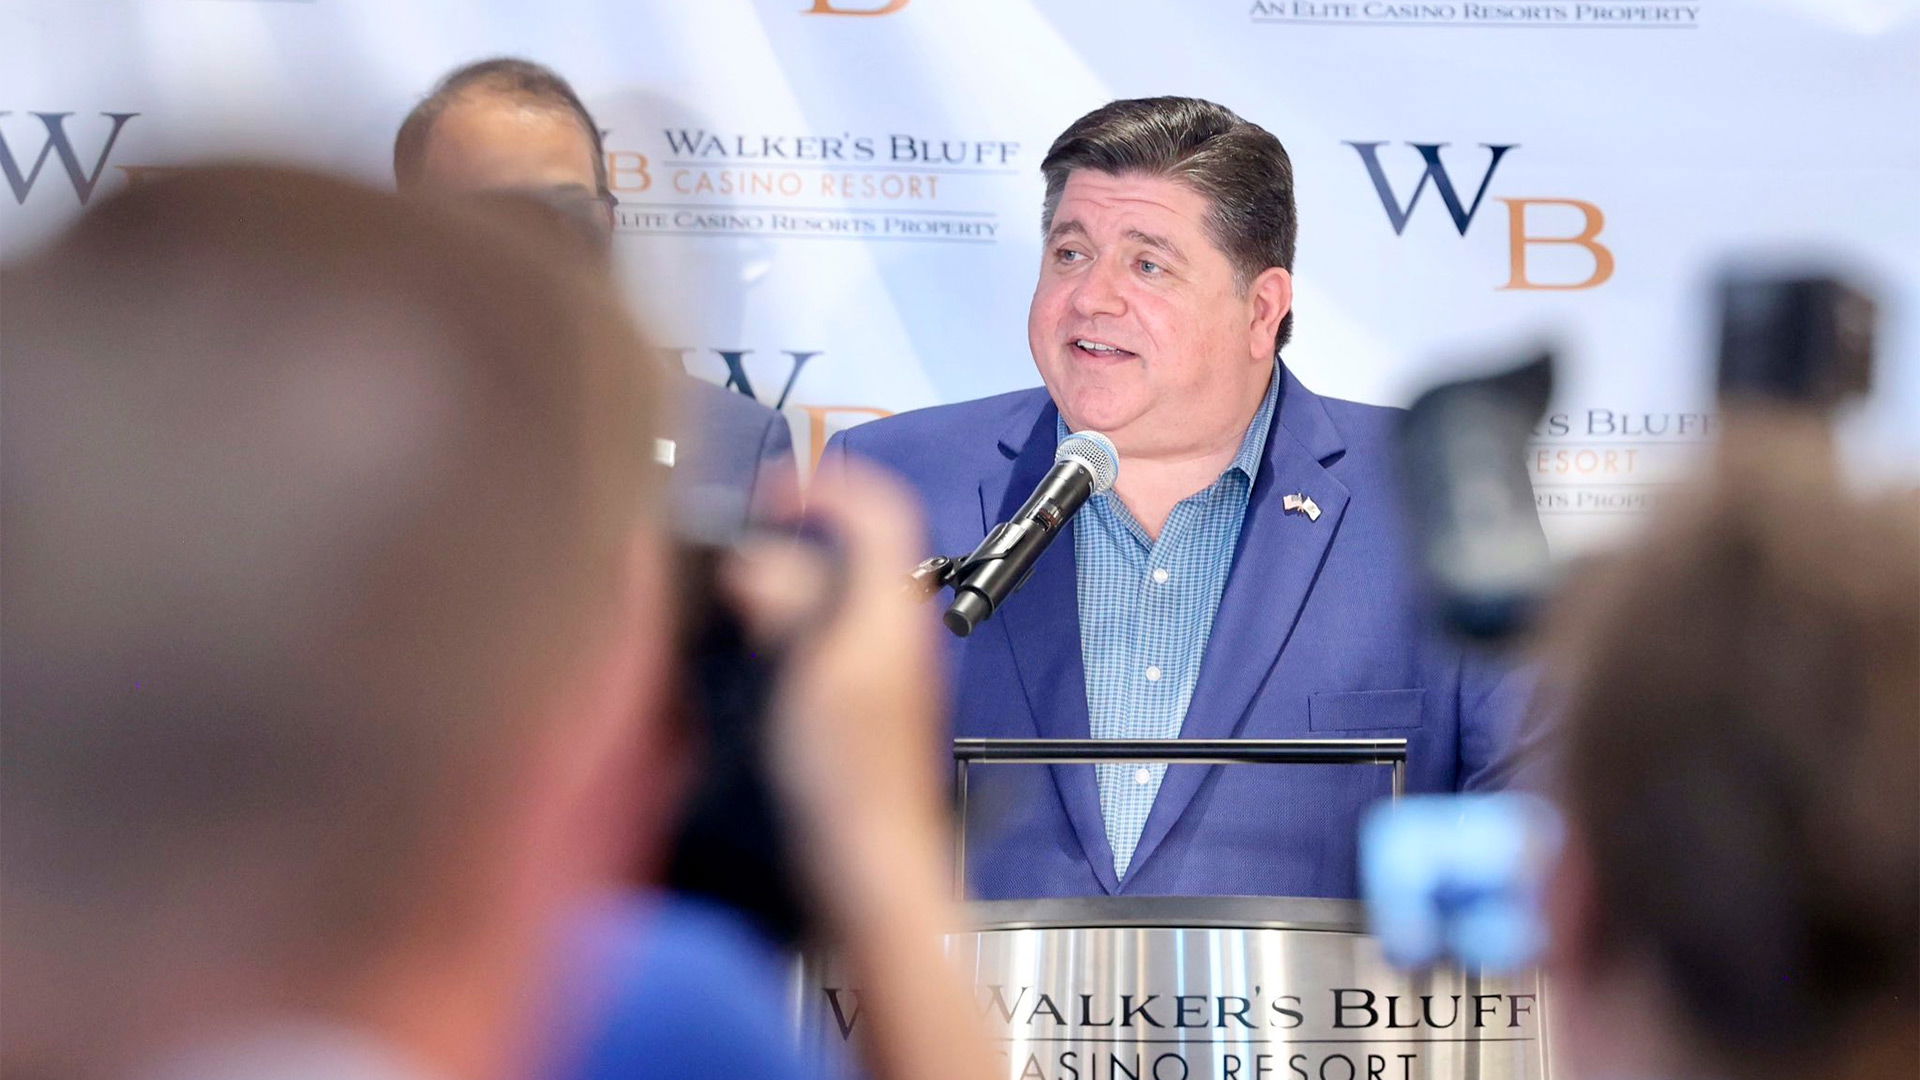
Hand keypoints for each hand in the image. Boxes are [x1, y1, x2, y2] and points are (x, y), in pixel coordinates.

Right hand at [723, 463, 948, 899]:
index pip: (880, 508)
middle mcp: (894, 628)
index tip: (770, 496)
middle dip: (795, 535)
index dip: (827, 485)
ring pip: (837, 594)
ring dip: (788, 583)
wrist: (869, 861)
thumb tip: (758, 560)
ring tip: (738, 600)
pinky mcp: (863, 703)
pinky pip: (827, 637)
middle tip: (738, 554)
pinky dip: (789, 626)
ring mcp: (882, 666)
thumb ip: (789, 602)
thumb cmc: (845, 774)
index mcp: (889, 607)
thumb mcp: (807, 670)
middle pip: (855, 548)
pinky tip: (755, 654)